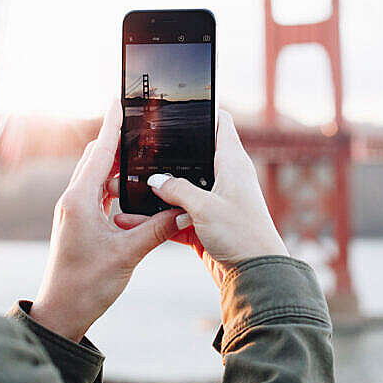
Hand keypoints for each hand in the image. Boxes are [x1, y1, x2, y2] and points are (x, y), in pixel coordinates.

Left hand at [29, 99, 181, 341]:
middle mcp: (73, 200)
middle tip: (141, 124)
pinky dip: (116, 187)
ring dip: (118, 166)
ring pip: (98, 177)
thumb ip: (159, 228)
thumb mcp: (129, 254)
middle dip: (118, 141)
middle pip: (97, 158)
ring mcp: (74, 211)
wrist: (62, 314)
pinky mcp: (78, 223)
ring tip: (143, 155)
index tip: (120, 101)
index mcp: (80, 200)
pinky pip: (98, 195)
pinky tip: (134, 190)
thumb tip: (187, 209)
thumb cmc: (87, 285)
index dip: (113, 126)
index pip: (100, 151)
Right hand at [114, 110, 287, 287]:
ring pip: (181, 189)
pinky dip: (160, 218)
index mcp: (232, 161)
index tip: (176, 106)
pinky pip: (178, 216)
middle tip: (137, 151)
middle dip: (166, 156)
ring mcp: (216, 201)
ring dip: (158, 192)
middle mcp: (225, 177)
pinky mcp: (207, 224)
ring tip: (126, 188)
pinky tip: (135, 220)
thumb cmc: (241, 235)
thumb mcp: (204, 207)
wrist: (257, 276)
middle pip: (192, 156)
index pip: (220, 123)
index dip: (202, 111)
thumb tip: (155, 180)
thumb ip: (177, 190)